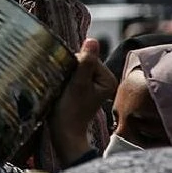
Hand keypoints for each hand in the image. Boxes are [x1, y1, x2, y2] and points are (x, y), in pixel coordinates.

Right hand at [50, 38, 115, 163]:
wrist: (63, 132)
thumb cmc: (70, 110)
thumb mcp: (77, 84)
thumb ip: (86, 62)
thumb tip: (93, 40)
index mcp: (108, 79)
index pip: (88, 58)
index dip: (74, 66)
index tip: (69, 82)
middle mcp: (104, 81)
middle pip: (82, 62)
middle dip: (70, 70)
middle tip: (65, 87)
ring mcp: (94, 86)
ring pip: (76, 69)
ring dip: (66, 75)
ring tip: (63, 90)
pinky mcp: (83, 90)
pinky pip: (73, 76)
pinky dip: (65, 80)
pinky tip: (63, 91)